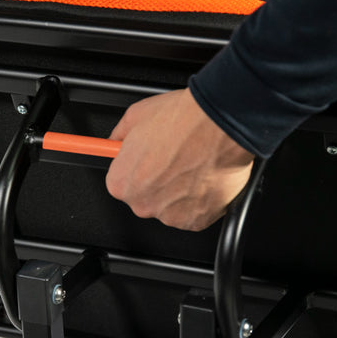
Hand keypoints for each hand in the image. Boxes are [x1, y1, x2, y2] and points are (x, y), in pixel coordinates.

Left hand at [105, 89, 254, 230]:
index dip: (138, 167)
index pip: (122, 183)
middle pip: (146, 197)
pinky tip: (204, 176)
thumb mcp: (136, 116)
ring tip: (193, 164)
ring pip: (171, 206)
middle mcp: (142, 205)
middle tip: (175, 159)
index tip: (148, 159)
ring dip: (180, 191)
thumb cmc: (182, 120)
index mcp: (121, 183)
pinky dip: (200, 199)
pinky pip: (195, 213)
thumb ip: (119, 136)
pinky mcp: (196, 221)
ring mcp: (170, 215)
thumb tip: (115, 141)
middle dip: (159, 181)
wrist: (221, 124)